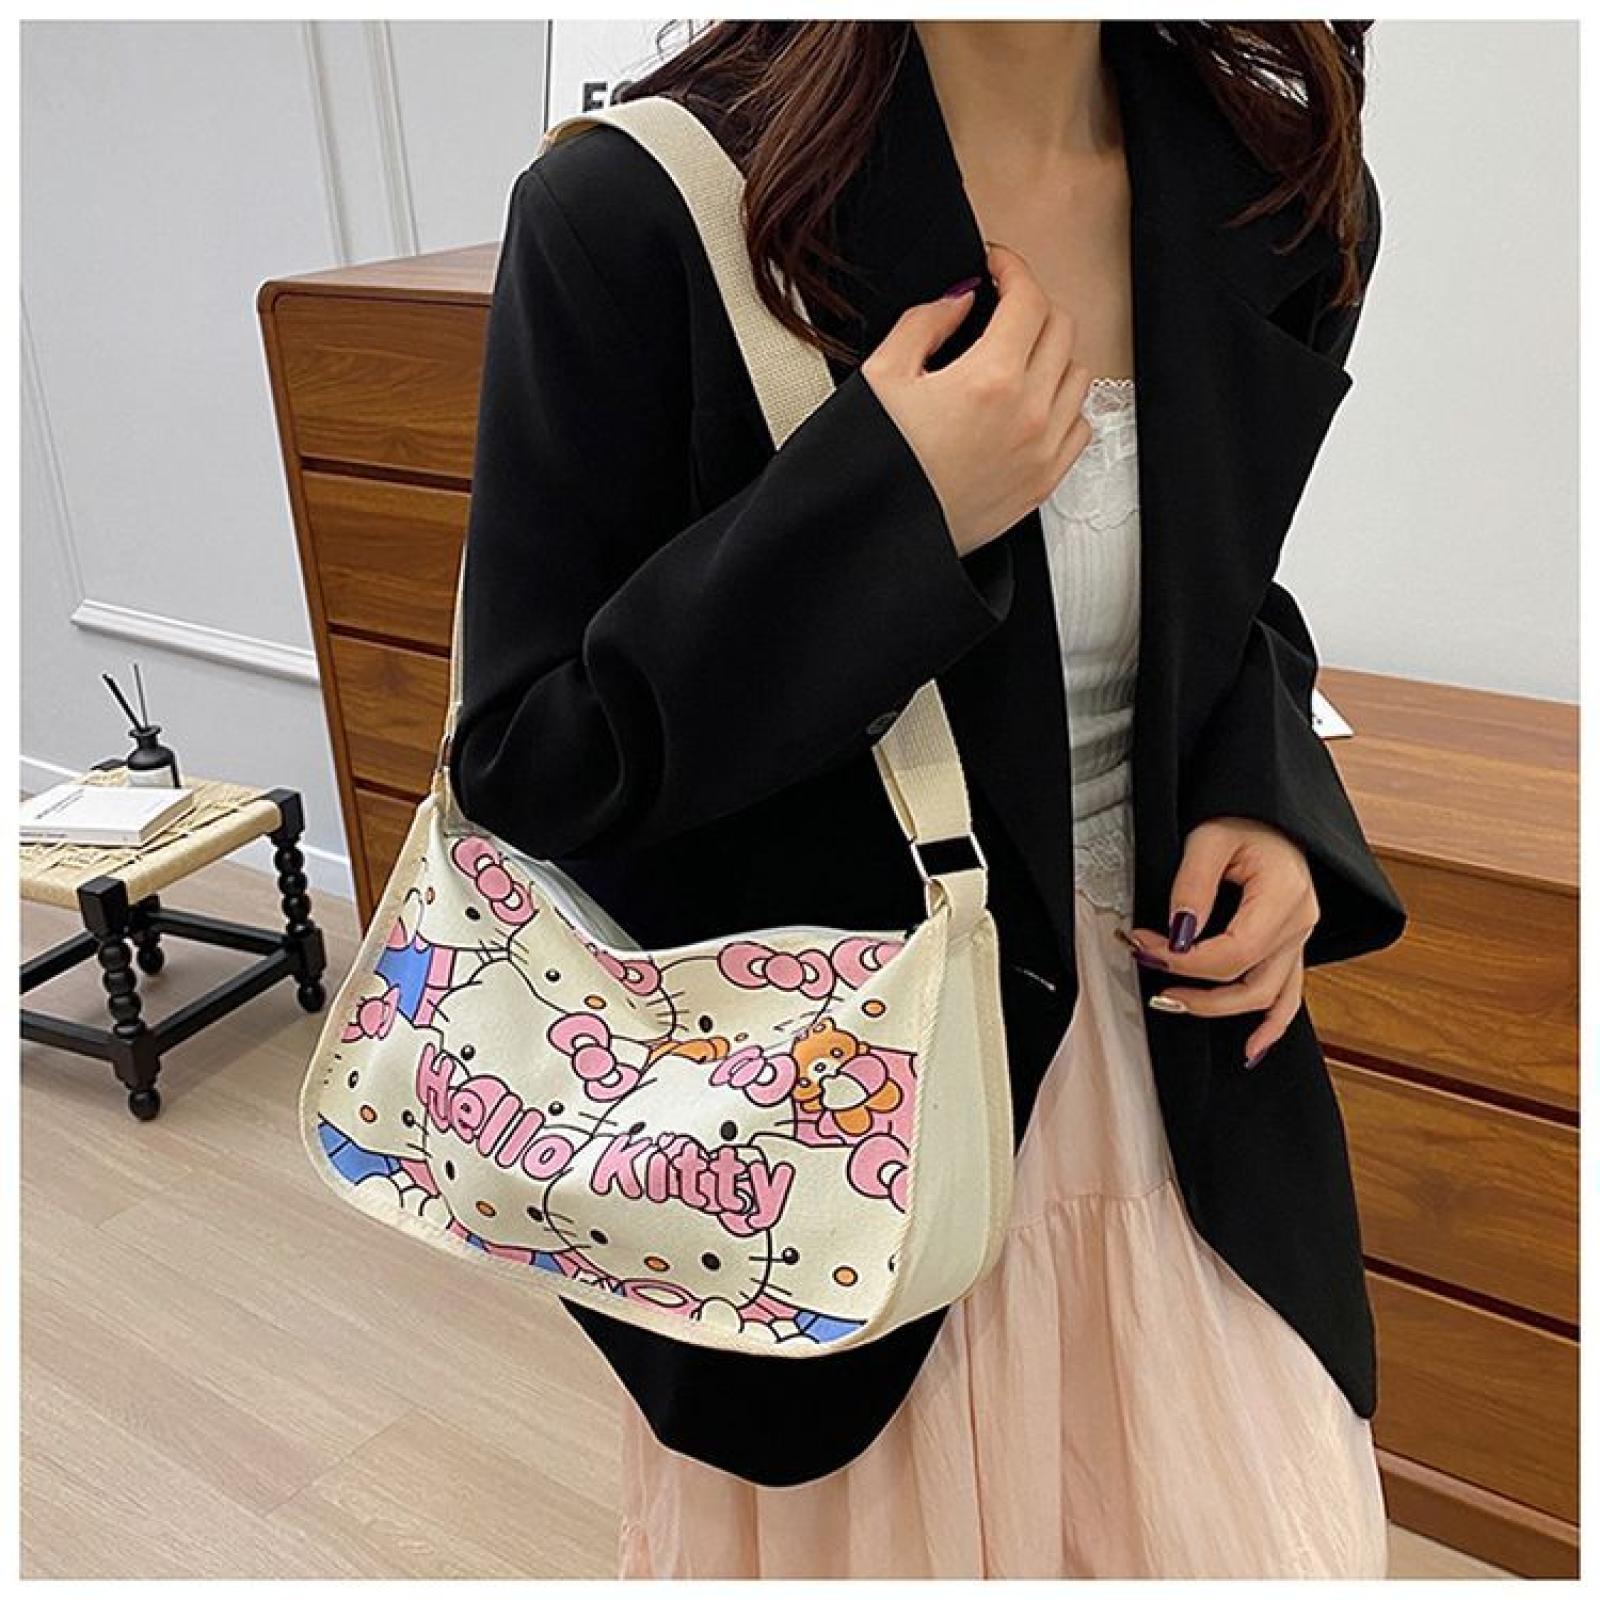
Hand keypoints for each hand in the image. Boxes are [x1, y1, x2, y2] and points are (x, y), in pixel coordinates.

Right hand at [861, 242, 1095, 555]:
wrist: (884, 541)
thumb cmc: (877, 470)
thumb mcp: (882, 378)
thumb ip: (925, 323)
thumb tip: (959, 301)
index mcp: (988, 381)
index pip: (1028, 298)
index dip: (1012, 267)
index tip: (996, 266)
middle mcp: (1027, 414)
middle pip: (1060, 327)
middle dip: (1031, 305)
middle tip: (1001, 306)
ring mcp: (1042, 451)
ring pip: (1078, 372)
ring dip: (1051, 352)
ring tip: (1015, 354)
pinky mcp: (1044, 482)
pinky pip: (1080, 423)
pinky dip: (1063, 403)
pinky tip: (1030, 402)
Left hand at [1122, 817, 1318, 1069]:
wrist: (1270, 811)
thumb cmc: (1243, 817)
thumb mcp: (1209, 838)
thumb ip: (1192, 887)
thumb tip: (1178, 935)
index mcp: (1285, 895)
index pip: (1236, 951)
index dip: (1187, 960)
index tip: (1146, 947)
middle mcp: (1300, 923)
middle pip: (1249, 981)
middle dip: (1194, 985)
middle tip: (1148, 969)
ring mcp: (1299, 939)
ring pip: (1267, 996)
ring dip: (1220, 1009)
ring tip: (1171, 1003)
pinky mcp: (1291, 946)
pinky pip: (1288, 995)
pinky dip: (1272, 1025)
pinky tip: (1251, 1049)